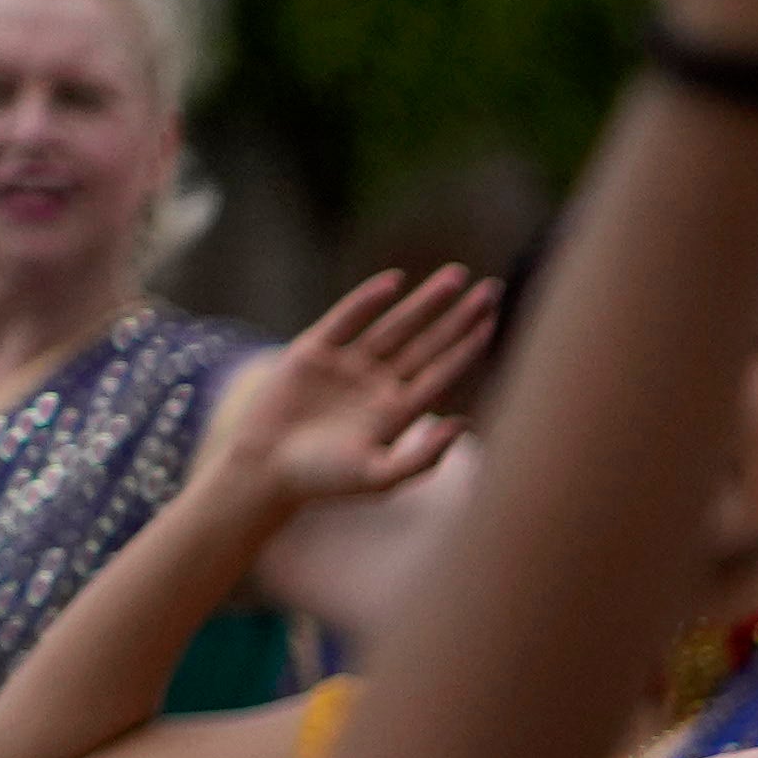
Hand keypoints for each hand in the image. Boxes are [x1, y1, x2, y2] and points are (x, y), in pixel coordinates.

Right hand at [215, 265, 496, 523]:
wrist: (265, 469)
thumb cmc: (323, 481)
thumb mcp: (379, 478)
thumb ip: (424, 457)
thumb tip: (463, 423)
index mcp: (398, 411)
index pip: (443, 372)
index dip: (467, 347)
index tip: (492, 322)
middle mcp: (379, 383)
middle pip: (428, 342)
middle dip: (459, 316)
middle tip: (493, 289)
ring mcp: (348, 364)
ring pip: (396, 325)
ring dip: (426, 301)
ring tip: (457, 275)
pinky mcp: (314, 351)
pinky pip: (347, 318)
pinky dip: (368, 299)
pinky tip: (394, 281)